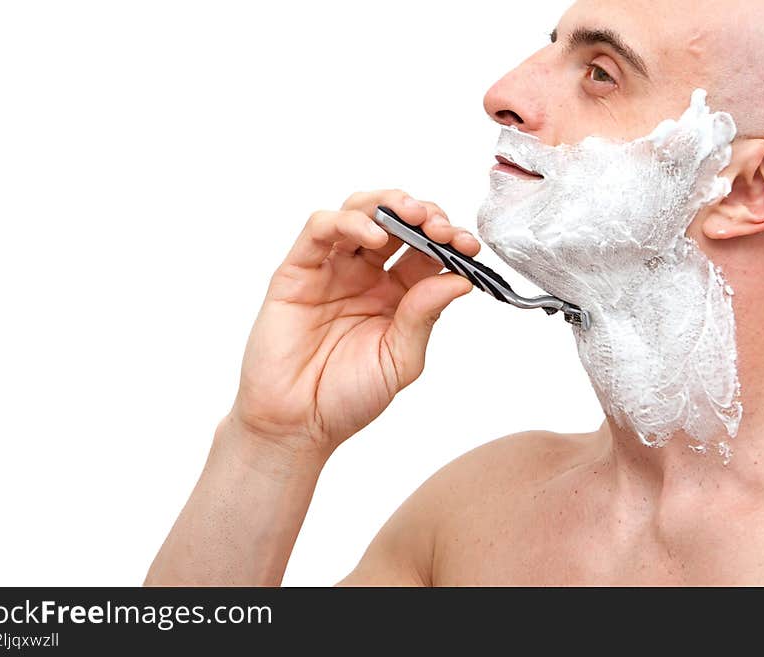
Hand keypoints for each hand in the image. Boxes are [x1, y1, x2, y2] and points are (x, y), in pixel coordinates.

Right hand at [229, 189, 480, 456]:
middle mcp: (366, 275)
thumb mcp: (400, 360)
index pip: (427, 251)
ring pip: (359, 212)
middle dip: (424, 215)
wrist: (296, 424)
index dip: (449, 240)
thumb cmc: (347, 398)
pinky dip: (347, 221)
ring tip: (411, 217)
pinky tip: (373, 236)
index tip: (467, 245)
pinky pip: (319, 229)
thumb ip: (424, 317)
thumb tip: (459, 280)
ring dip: (388, 205)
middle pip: (397, 222)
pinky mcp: (298, 270)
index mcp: (396, 295)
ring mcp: (332, 269)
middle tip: (440, 226)